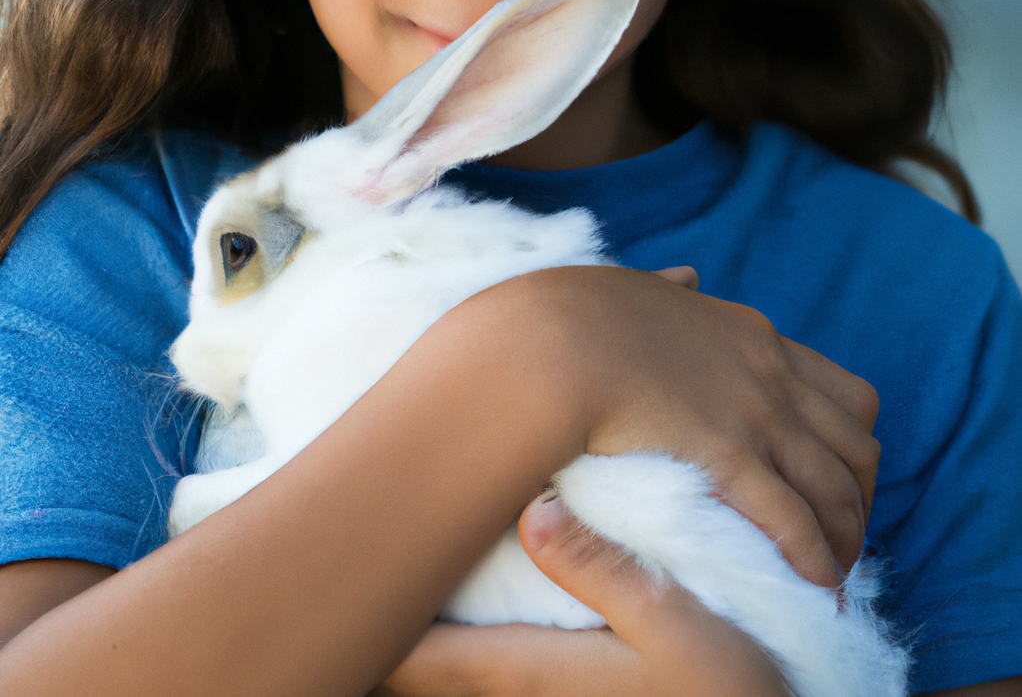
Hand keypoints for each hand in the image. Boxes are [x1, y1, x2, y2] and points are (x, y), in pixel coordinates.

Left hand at [373, 492, 788, 696]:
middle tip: (338, 565)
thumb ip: (606, 574)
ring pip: (454, 666)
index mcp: (536, 673)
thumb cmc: (731, 691)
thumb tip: (535, 513)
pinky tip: (464, 600)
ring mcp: (542, 694)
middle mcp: (524, 690)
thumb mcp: (680, 628)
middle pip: (426, 665)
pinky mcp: (565, 690)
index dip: (372, 624)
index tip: (326, 574)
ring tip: (388, 573)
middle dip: (381, 620)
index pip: (426, 657)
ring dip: (417, 629)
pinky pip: (490, 663)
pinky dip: (458, 639)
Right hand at [513, 265, 879, 585]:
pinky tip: (809, 587)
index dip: (846, 446)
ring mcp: (754, 413)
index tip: (829, 479)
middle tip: (834, 535)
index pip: (843, 394)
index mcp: (751, 335)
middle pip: (856, 447)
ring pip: (836, 488)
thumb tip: (688, 277)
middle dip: (856, 497)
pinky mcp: (727, 454)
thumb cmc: (578, 312)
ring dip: (840, 538)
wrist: (550, 337)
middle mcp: (769, 373)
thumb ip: (670, 287)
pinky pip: (792, 519)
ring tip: (826, 576)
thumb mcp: (640, 285)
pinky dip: (811, 558)